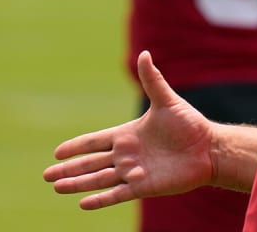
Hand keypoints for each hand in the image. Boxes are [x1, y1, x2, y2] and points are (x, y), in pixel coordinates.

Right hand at [43, 51, 214, 209]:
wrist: (209, 149)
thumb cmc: (190, 124)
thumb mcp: (167, 100)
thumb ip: (152, 80)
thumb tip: (145, 53)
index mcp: (126, 135)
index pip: (94, 141)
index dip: (76, 146)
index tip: (57, 152)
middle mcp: (126, 155)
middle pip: (90, 163)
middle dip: (68, 169)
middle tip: (46, 174)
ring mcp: (133, 172)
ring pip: (98, 179)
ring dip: (77, 183)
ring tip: (57, 187)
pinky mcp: (143, 186)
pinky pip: (117, 194)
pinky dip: (100, 199)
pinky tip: (82, 203)